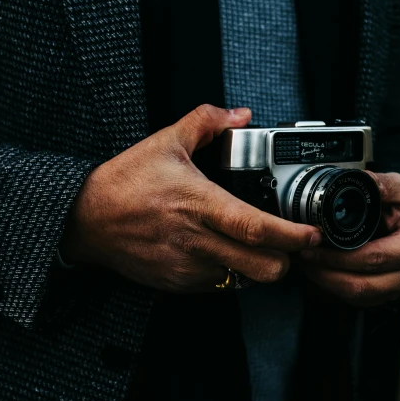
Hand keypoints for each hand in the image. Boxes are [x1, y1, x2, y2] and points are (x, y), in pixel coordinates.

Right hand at [61, 104, 320, 291]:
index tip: (313, 233)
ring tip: (256, 247)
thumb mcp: (165, 142)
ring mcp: (188, 266)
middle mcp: (197, 240)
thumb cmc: (124, 183)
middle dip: (287, 261)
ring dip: (258, 267)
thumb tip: (239, 115)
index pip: (255, 227)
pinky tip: (222, 252)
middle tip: (291, 245)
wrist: (86, 220)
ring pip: (244, 281)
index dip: (291, 235)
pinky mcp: (178, 283)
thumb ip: (206, 122)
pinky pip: (219, 285)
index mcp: (199, 203)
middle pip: (262, 268)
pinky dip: (231, 272)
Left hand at [299, 172, 399, 306]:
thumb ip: (383, 184)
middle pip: (361, 283)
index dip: (342, 255)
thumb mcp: (399, 190)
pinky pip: (352, 299)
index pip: (375, 258)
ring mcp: (393, 290)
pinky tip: (316, 269)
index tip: (315, 243)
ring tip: (305, 261)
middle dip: (326, 271)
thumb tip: (363, 179)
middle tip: (303, 253)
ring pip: (354, 295)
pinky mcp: (379, 297)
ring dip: (324, 280)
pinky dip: (330, 285)